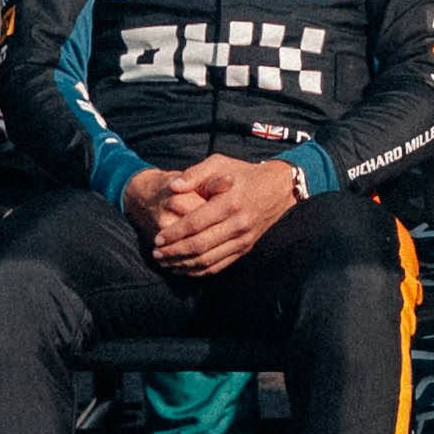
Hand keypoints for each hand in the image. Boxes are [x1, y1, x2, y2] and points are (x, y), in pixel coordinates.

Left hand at [129, 154, 303, 277]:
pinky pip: (220, 265)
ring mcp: (243, 239)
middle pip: (200, 245)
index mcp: (229, 202)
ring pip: (208, 259)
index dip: (174, 234)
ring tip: (165, 262)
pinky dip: (200, 270)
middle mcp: (238, 224)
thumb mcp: (219, 163)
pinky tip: (184, 268)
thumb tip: (173, 187)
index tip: (157, 238)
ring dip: (183, 264)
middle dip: (174, 252)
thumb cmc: (242, 173)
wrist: (277, 188)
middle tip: (156, 253)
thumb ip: (194, 174)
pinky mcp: (246, 248)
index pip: (195, 224)